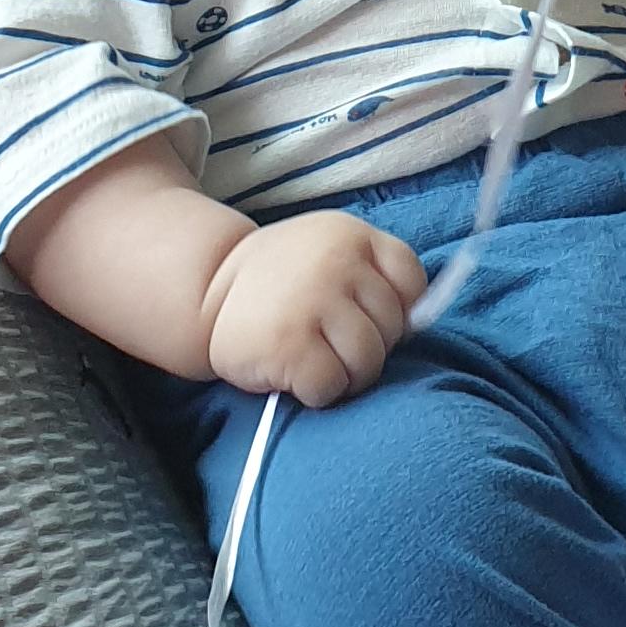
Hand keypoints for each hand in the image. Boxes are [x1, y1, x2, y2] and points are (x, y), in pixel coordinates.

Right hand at [203, 212, 428, 406]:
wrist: (208, 293)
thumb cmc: (285, 286)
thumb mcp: (331, 257)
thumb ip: (374, 279)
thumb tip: (417, 325)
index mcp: (351, 234)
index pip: (410, 280)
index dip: (397, 312)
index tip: (364, 318)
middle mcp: (336, 261)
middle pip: (391, 329)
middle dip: (367, 348)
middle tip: (328, 343)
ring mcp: (312, 301)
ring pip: (367, 362)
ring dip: (345, 375)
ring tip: (314, 360)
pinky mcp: (289, 344)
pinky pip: (331, 385)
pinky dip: (316, 391)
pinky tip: (292, 371)